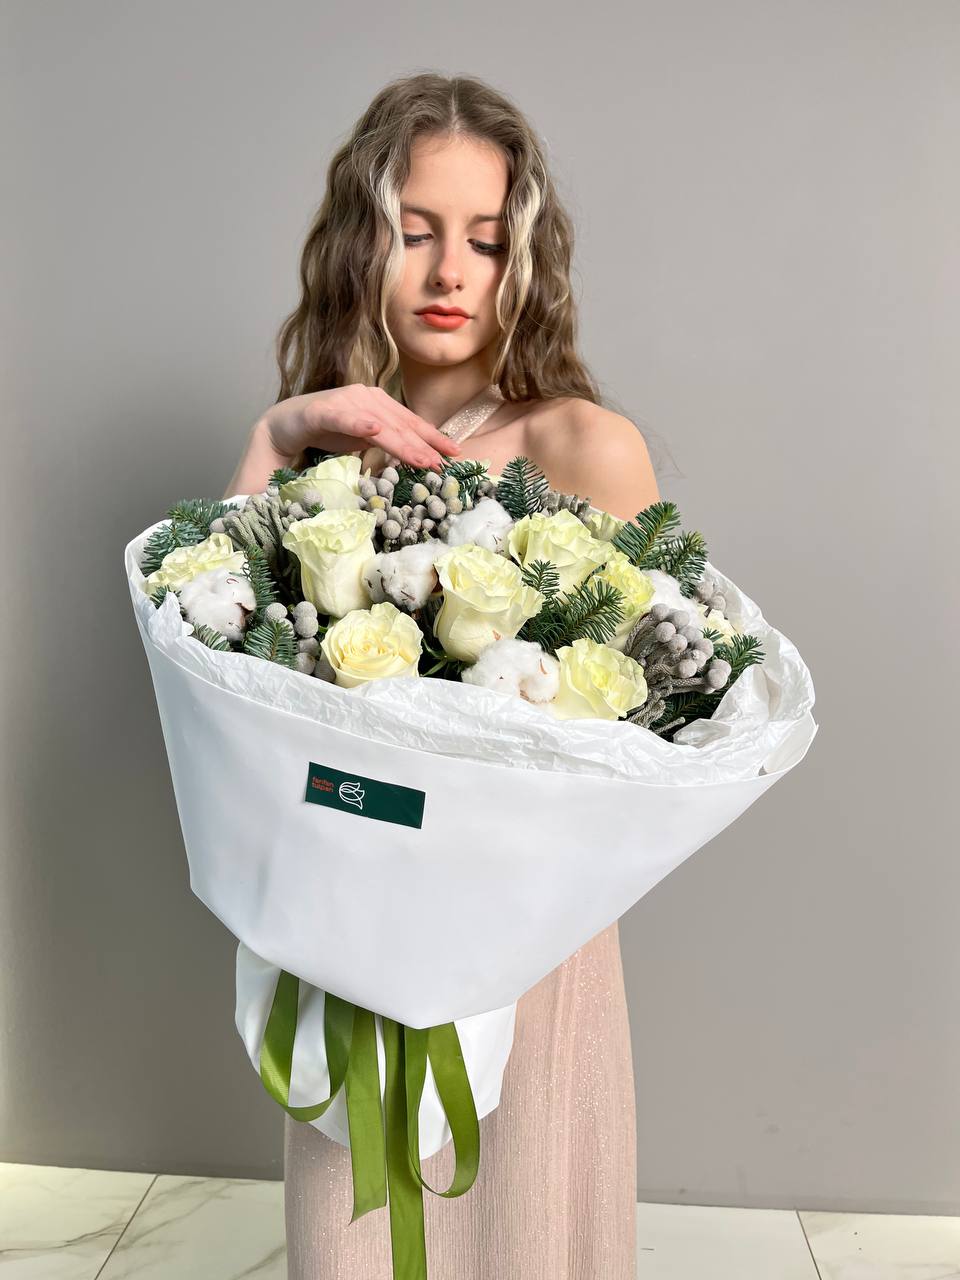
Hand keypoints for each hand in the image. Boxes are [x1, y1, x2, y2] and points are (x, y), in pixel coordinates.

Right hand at [264, 385, 461, 471]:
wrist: (284, 425)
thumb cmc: (327, 432)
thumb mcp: (364, 440)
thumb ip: (388, 443)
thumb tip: (418, 458)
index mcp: (379, 403)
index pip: (411, 422)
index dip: (433, 437)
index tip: (455, 453)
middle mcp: (365, 397)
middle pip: (400, 425)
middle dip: (423, 445)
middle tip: (442, 464)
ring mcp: (344, 402)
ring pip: (379, 425)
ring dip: (401, 442)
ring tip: (421, 459)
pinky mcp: (321, 411)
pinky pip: (343, 419)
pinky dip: (359, 424)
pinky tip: (374, 430)